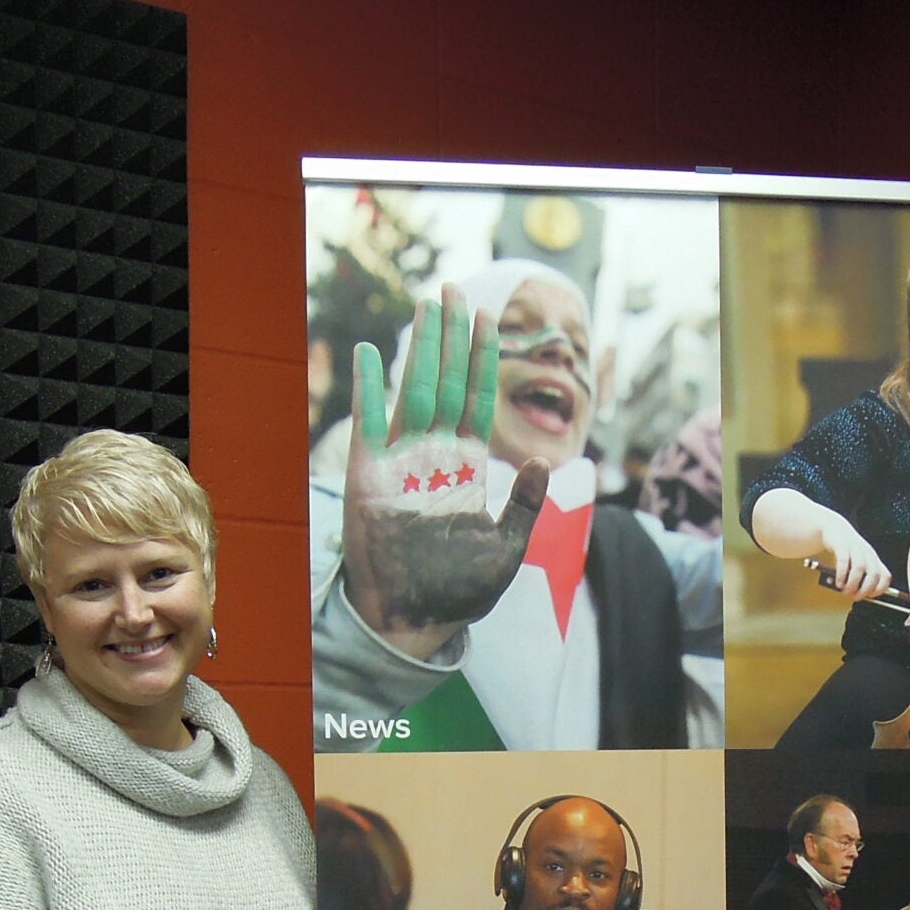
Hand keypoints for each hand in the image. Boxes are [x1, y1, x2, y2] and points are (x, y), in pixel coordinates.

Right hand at [340, 286, 550, 657]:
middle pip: (445, 381)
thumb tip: (541, 464)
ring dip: (421, 347)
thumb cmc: (458, 592)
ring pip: (413, 390)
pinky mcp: (367, 476)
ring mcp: (399, 462)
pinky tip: (373, 352)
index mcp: (465, 466)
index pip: (477, 399)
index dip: (482, 358)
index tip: (490, 316)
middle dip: (452, 336)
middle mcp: (433, 455)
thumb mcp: (505, 550)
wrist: (413, 620)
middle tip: (455, 288)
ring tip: (429, 304)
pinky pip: (369, 423)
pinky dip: (369, 388)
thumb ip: (522, 506)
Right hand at [805, 509, 890, 600]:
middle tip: (855, 597)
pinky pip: (844, 561)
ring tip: (845, 590)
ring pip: (860, 568)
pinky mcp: (842, 545)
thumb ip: (862, 576)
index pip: (885, 576)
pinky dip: (841, 575)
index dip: (880, 589)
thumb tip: (861, 595)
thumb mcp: (858, 562)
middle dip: (864, 590)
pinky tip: (838, 582)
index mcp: (874, 559)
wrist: (834, 529)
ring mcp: (855, 548)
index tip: (870, 596)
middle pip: (873, 574)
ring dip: (852, 584)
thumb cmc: (847, 550)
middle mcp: (867, 553)